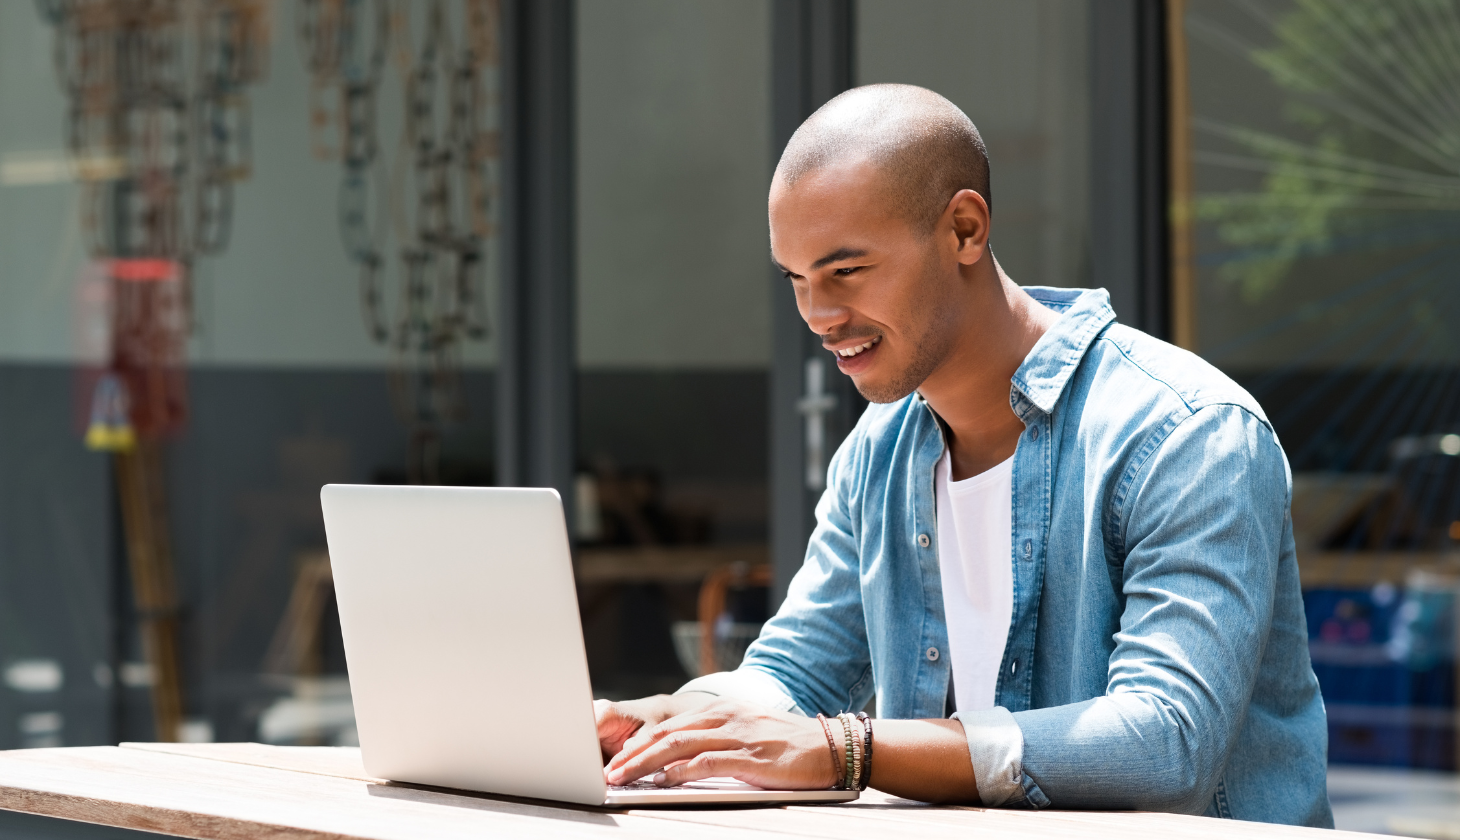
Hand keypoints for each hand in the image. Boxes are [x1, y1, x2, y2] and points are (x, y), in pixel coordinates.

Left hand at [603, 699, 838, 789]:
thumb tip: (675, 764)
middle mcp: (726, 717)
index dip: (638, 741)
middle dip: (633, 752)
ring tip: (623, 777)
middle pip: (667, 732)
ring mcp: (738, 735)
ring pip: (679, 745)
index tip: (616, 758)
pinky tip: (662, 781)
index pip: (669, 724)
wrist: (831, 746)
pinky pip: (707, 762)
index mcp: (723, 710)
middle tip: (609, 770)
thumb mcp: (747, 735)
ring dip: (645, 762)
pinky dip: (680, 771)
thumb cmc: (788, 746)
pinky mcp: (751, 757)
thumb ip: (714, 742)